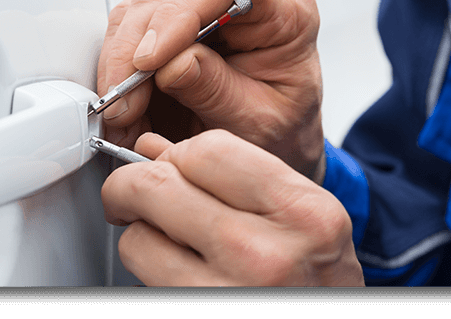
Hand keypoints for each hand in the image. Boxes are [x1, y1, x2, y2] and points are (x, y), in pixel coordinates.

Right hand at [97, 0, 324, 178]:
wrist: (276, 148)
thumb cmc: (283, 132)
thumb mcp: (258, 124)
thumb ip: (218, 91)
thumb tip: (171, 63)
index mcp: (286, 11)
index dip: (181, 11)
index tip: (151, 59)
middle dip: (136, 49)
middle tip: (125, 103)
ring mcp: (202, 5)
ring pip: (140, 8)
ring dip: (121, 63)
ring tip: (125, 114)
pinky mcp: (171, 24)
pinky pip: (129, 31)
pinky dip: (117, 71)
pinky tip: (125, 106)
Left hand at [102, 130, 363, 285]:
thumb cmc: (318, 281)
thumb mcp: (304, 219)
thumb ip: (236, 176)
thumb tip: (154, 149)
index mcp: (302, 213)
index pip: (207, 150)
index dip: (178, 154)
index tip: (171, 164)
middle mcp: (266, 255)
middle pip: (158, 186)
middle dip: (132, 184)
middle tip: (133, 192)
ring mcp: (228, 293)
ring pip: (138, 238)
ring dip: (140, 234)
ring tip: (165, 239)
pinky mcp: (198, 316)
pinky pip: (143, 279)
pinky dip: (147, 269)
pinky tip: (174, 269)